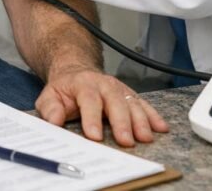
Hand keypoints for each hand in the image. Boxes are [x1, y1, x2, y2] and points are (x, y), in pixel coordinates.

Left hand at [34, 65, 168, 146]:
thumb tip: (54, 120)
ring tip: (146, 138)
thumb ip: (50, 108)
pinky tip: (161, 127)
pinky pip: (144, 104)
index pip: (89, 100)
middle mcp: (104, 84)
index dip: (92, 118)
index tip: (95, 136)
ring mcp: (120, 88)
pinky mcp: (130, 94)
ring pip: (132, 103)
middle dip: (122, 122)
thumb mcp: (50, 96)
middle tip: (126, 141)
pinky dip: (154, 116)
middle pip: (115, 102)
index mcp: (83, 84)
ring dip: (141, 121)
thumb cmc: (64, 89)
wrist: (77, 71)